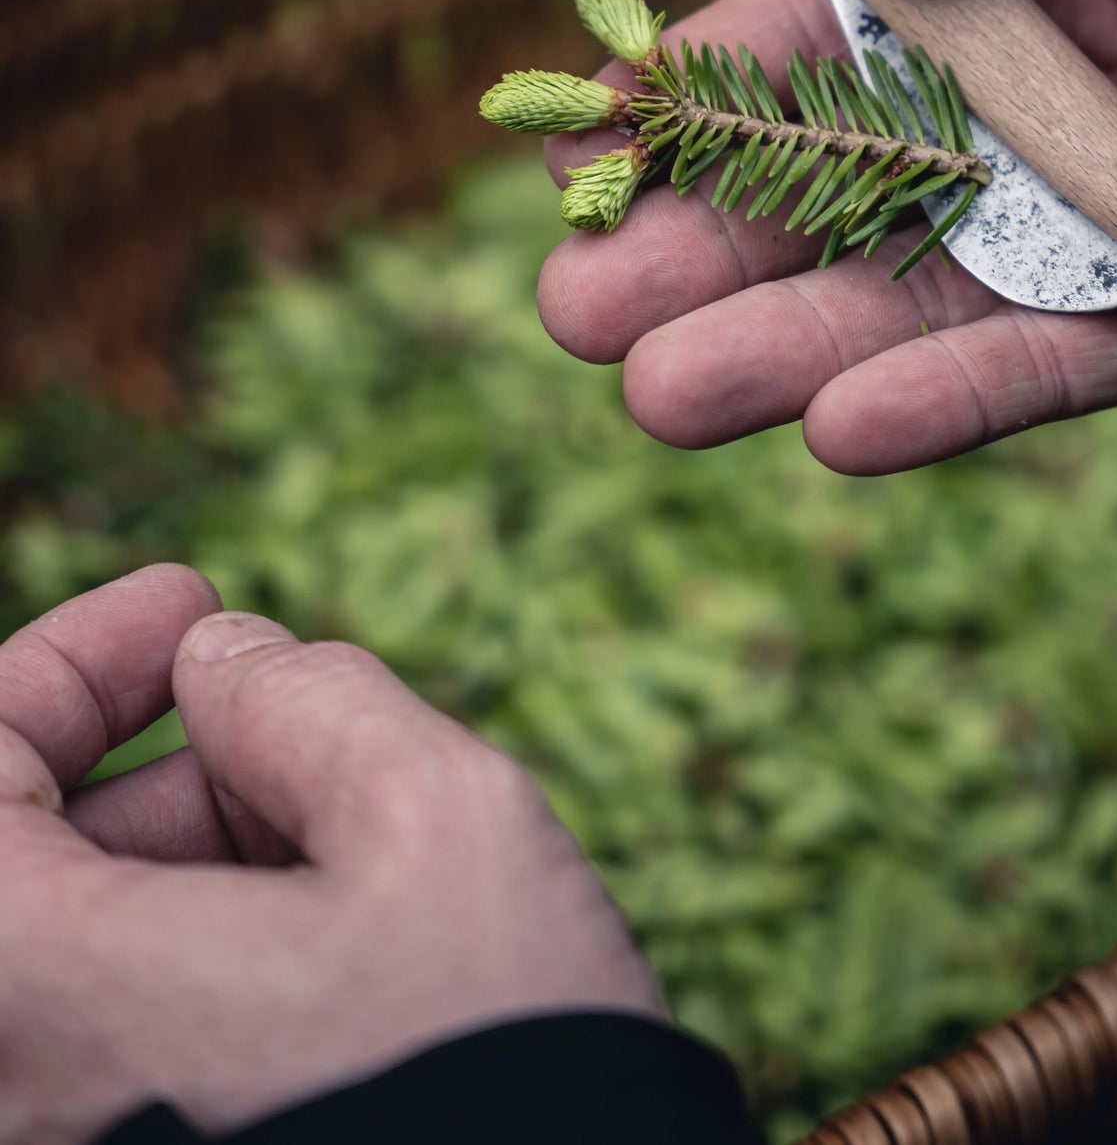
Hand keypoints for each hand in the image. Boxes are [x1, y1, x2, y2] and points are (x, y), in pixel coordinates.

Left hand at [0, 567, 660, 1144]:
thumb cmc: (494, 1064)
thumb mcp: (439, 815)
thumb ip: (308, 696)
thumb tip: (225, 664)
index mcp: (36, 988)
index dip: (71, 658)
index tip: (194, 601)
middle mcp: (21, 1090)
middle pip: (35, 864)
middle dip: (174, 764)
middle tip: (317, 730)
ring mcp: (82, 1143)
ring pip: (98, 951)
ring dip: (211, 857)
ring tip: (366, 842)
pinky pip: (145, 1030)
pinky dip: (225, 953)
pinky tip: (355, 942)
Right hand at [538, 0, 1116, 472]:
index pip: (795, 44)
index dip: (684, 100)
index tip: (582, 152)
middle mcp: (1004, 111)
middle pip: (815, 196)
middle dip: (689, 251)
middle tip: (574, 312)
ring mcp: (1078, 224)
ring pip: (898, 302)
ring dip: (774, 350)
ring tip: (655, 395)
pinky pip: (1043, 369)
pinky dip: (947, 399)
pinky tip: (838, 428)